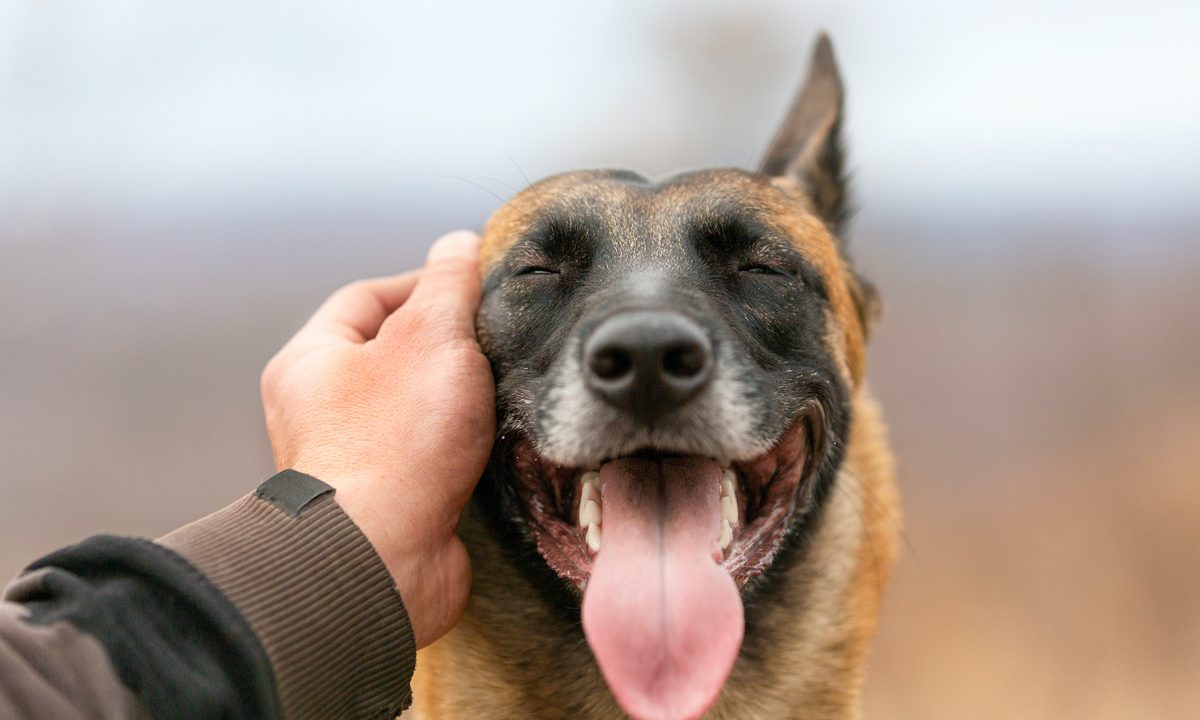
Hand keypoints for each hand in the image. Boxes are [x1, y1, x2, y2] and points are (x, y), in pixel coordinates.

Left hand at [259, 230, 493, 647]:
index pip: (369, 297)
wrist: (382, 559)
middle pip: (395, 354)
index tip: (476, 287)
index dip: (425, 283)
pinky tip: (497, 445)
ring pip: (418, 409)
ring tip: (502, 394)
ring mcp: (355, 460)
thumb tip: (459, 243)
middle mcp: (321, 410)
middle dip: (450, 347)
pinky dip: (466, 449)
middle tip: (496, 343)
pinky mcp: (390, 503)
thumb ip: (450, 283)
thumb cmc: (395, 444)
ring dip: (462, 402)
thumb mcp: (432, 337)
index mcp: (312, 361)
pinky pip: (433, 459)